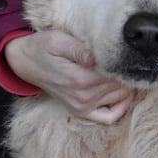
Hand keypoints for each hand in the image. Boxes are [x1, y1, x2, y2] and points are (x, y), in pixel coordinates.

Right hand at [5, 30, 135, 123]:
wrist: (26, 62)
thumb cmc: (43, 47)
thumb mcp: (58, 40)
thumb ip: (78, 48)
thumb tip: (94, 57)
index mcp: (80, 79)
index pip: (117, 74)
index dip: (127, 63)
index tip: (129, 52)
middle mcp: (83, 97)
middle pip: (122, 86)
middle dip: (128, 73)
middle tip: (130, 59)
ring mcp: (82, 107)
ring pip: (120, 98)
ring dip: (126, 86)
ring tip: (125, 70)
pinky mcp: (81, 112)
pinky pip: (109, 117)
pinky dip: (121, 107)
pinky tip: (123, 93)